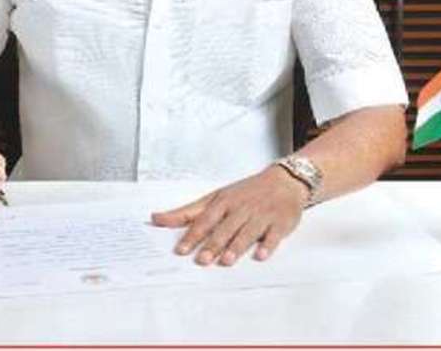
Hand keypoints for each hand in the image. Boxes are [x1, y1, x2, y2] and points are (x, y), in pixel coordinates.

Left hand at [150, 165, 306, 265]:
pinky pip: (274, 234)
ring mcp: (261, 214)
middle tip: (202, 260)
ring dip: (237, 245)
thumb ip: (187, 211)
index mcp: (224, 202)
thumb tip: (156, 218)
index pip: (205, 220)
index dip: (192, 235)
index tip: (181, 250)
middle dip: (213, 244)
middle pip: (225, 228)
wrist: (284, 181)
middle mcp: (241, 208)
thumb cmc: (245, 192)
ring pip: (247, 231)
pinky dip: (268, 244)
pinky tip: (261, 255)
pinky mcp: (280, 222)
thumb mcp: (216, 197)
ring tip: (226, 260)